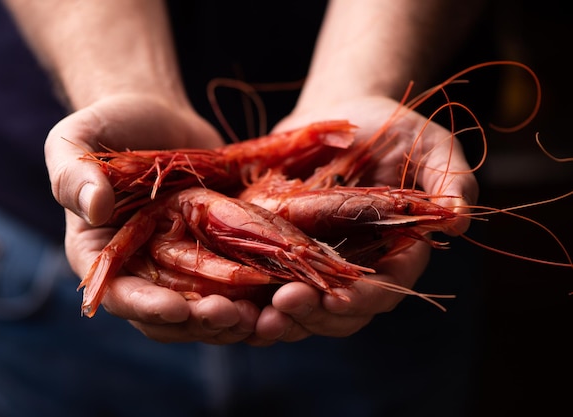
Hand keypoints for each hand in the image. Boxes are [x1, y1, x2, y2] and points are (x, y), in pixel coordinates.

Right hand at [45, 93, 260, 342]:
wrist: (161, 121)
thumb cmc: (112, 127)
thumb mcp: (77, 139)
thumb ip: (73, 172)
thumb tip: (92, 207)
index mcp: (102, 256)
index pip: (120, 295)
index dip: (147, 307)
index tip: (178, 309)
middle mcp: (143, 271)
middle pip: (169, 317)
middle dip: (201, 322)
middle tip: (234, 316)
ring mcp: (183, 266)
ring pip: (207, 311)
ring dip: (236, 320)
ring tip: (265, 317)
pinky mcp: (218, 254)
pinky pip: (237, 286)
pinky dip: (258, 298)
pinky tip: (284, 296)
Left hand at [247, 95, 478, 342]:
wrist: (341, 114)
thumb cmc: (393, 129)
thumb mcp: (431, 146)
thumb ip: (450, 180)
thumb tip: (461, 219)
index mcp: (396, 251)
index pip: (387, 288)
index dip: (366, 298)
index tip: (340, 299)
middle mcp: (357, 267)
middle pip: (341, 310)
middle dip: (315, 315)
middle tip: (286, 306)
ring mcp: (317, 261)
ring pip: (303, 307)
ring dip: (282, 319)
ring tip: (259, 319)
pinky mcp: (283, 249)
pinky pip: (267, 283)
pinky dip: (253, 297)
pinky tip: (233, 301)